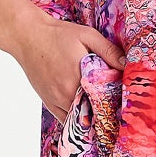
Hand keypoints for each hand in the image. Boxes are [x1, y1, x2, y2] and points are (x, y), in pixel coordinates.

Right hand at [9, 10, 124, 121]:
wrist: (28, 36)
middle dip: (106, 114)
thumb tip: (127, 65)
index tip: (125, 107)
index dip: (116, 105)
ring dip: (91, 120)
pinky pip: (65, 120)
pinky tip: (87, 120)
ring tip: (105, 120)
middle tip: (119, 115)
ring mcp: (56, 100)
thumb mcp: (88, 36)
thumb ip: (108, 51)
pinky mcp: (48, 102)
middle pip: (93, 113)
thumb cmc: (58, 34)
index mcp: (80, 78)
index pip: (105, 101)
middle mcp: (67, 93)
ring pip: (79, 120)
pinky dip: (76, 122)